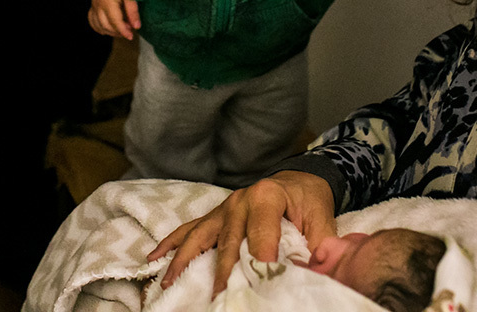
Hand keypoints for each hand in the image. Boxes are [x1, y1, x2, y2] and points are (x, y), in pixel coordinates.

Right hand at [88, 0, 140, 40]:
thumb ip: (133, 11)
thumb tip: (136, 26)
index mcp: (108, 2)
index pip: (115, 22)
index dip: (123, 31)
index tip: (131, 36)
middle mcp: (98, 5)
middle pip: (106, 26)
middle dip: (118, 31)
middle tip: (129, 30)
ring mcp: (94, 5)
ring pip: (98, 25)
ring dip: (109, 31)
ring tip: (120, 30)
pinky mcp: (93, 4)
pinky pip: (92, 20)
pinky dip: (98, 27)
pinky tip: (106, 29)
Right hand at [147, 171, 335, 297]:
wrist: (297, 180)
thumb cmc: (308, 200)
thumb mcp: (321, 218)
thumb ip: (319, 244)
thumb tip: (315, 270)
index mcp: (266, 197)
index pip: (260, 233)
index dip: (260, 258)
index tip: (260, 281)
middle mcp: (239, 201)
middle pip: (227, 240)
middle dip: (221, 270)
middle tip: (216, 295)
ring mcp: (223, 208)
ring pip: (199, 235)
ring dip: (184, 259)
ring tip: (169, 281)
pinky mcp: (214, 216)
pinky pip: (189, 229)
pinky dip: (170, 243)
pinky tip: (154, 258)